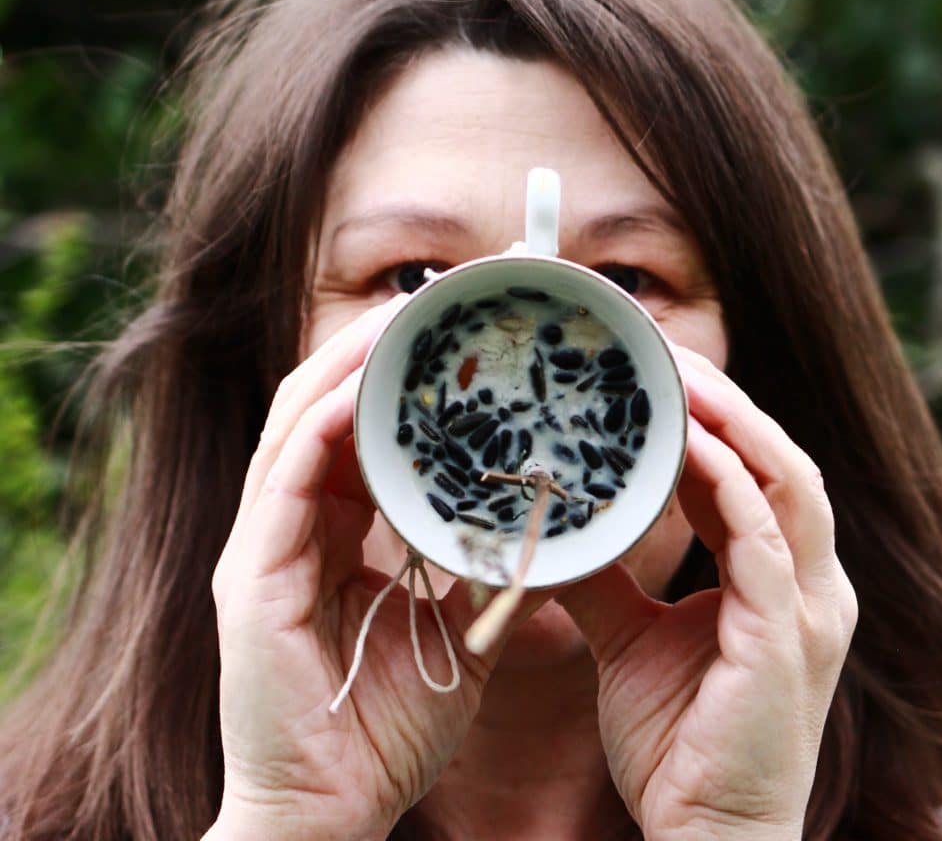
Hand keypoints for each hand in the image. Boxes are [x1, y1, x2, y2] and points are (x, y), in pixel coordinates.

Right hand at [206, 294, 544, 840]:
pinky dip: (323, 424)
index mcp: (332, 534)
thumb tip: (541, 525)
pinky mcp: (251, 575)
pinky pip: (285, 477)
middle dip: (375, 349)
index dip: (400, 377)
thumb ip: (482, 572)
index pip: (361, 431)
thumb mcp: (455, 632)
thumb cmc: (384, 728)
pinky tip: (362, 386)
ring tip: (403, 318)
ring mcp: (263, 545)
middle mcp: (292, 525)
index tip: (455, 334)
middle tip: (437, 300)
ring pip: (297, 424)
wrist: (330, 815)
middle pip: (326, 408)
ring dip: (347, 366)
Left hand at [557, 344, 857, 839]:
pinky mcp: (785, 639)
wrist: (703, 834)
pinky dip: (726, 482)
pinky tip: (683, 442)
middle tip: (660, 349)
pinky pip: (761, 538)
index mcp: (775, 577)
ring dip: (732, 420)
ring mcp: (806, 608)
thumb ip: (601, 576)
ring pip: (786, 480)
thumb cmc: (676, 738)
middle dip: (724, 399)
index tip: (654, 371)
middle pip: (779, 457)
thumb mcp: (628, 637)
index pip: (753, 470)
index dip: (711, 417)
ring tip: (674, 374)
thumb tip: (553, 526)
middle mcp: (805, 581)